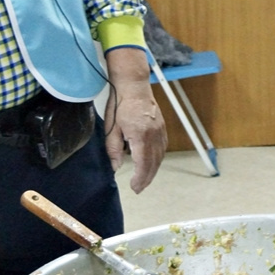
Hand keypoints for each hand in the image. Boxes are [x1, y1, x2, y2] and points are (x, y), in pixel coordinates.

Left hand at [103, 47, 166, 193]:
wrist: (133, 85)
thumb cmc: (119, 105)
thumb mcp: (111, 128)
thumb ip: (113, 149)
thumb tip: (116, 167)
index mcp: (140, 135)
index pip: (143, 164)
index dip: (139, 178)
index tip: (134, 187)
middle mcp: (154, 135)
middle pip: (154, 163)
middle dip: (147, 178)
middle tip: (138, 188)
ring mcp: (160, 131)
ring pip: (160, 157)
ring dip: (153, 170)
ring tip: (144, 179)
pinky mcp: (162, 127)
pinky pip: (162, 148)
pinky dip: (158, 159)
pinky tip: (151, 163)